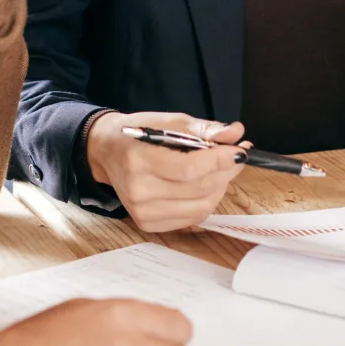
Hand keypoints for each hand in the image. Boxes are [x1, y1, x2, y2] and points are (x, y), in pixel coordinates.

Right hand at [87, 112, 245, 232]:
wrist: (105, 153)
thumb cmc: (136, 133)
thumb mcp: (165, 121)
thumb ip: (200, 128)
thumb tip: (235, 133)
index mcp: (139, 161)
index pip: (189, 168)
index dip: (219, 160)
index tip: (239, 150)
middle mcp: (139, 191)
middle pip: (199, 188)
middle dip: (226, 170)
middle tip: (237, 155)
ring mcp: (143, 212)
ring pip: (202, 205)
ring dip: (220, 186)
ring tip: (222, 168)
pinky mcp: (148, 224)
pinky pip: (193, 217)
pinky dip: (207, 200)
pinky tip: (206, 184)